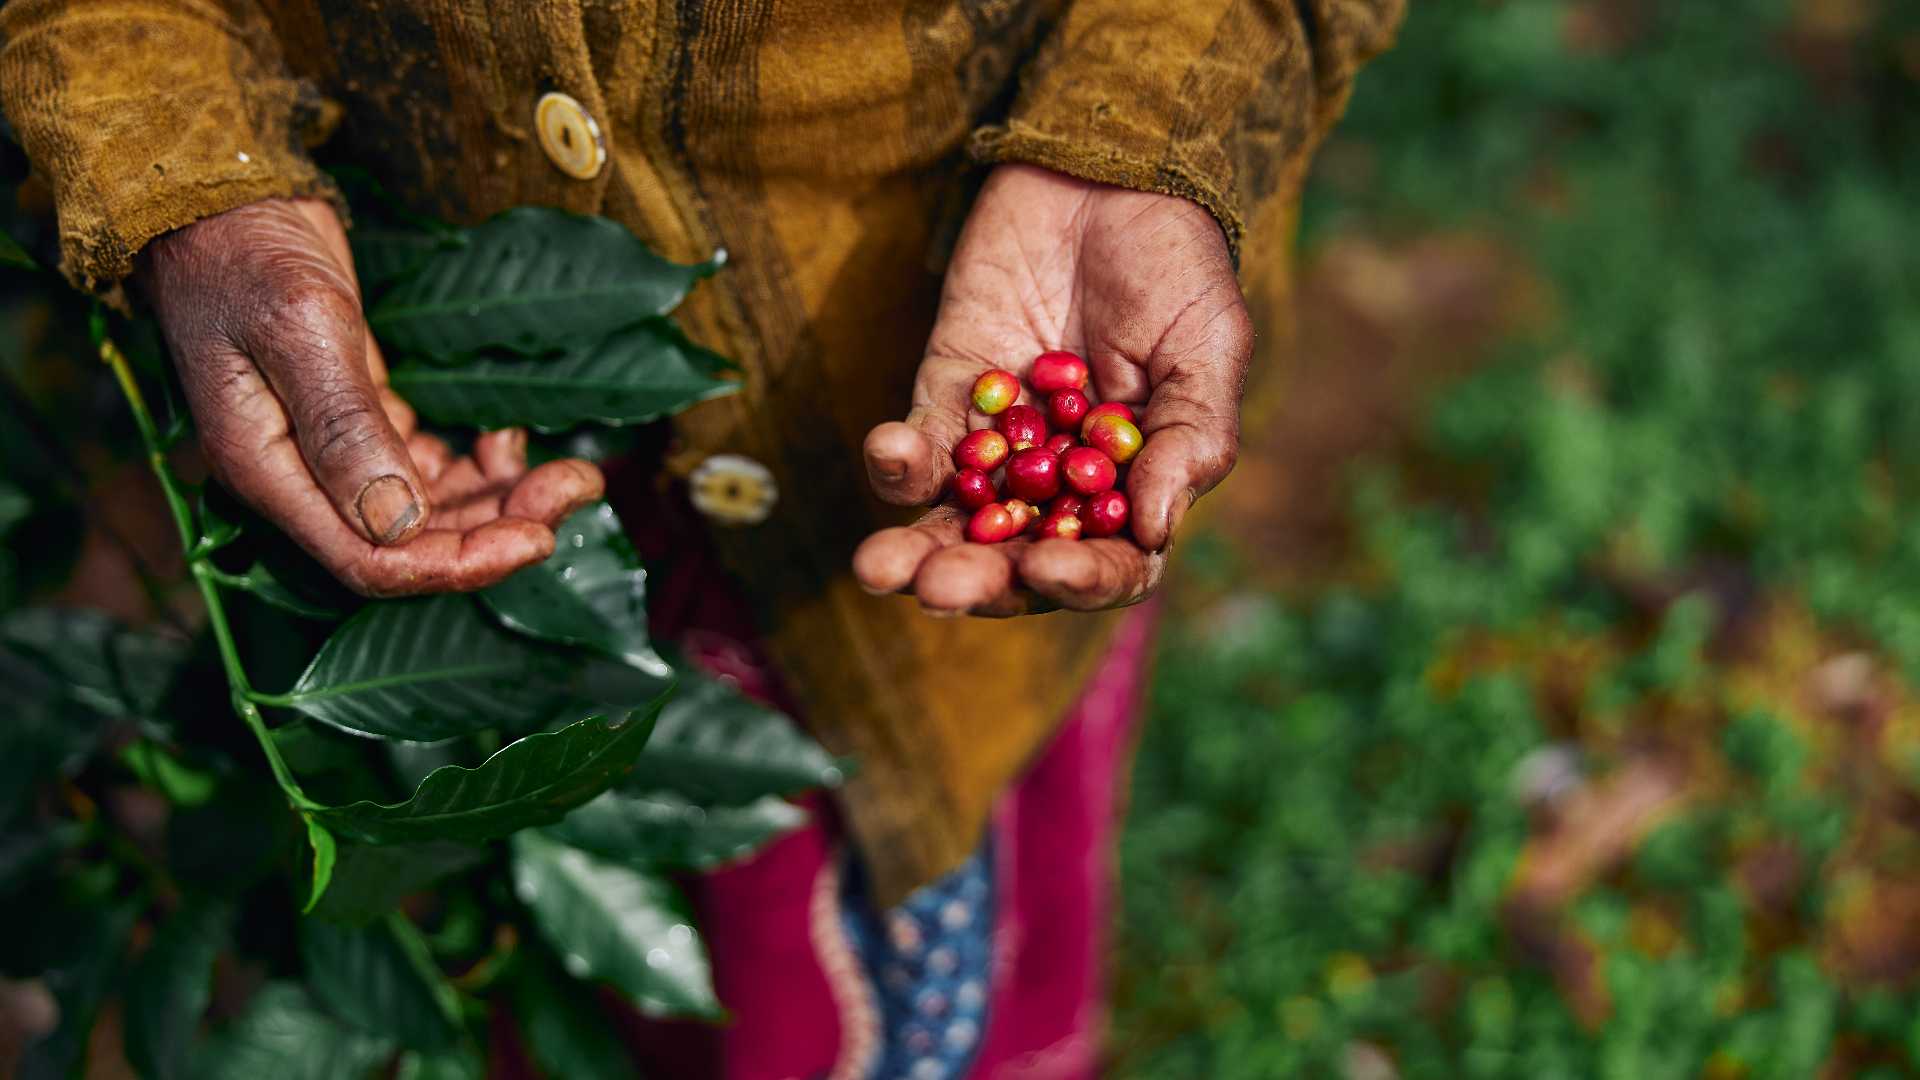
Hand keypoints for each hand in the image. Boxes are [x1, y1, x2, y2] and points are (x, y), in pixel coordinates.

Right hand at [138, 198, 601, 595]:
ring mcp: (335, 453)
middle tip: (577, 488)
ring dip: (502, 500)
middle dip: (500, 528)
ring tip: (573, 474)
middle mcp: (303, 478)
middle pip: (414, 542)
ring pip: (433, 509)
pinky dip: (480, 466)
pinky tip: (510, 438)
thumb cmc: (246, 255)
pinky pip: (431, 470)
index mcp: (271, 474)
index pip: (370, 561)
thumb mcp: (299, 328)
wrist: (224, 201)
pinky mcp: (364, 421)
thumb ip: (344, 425)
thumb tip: (395, 522)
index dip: (457, 564)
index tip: (538, 541)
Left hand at [854, 165, 1250, 615]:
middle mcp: (1062, 487)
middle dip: (975, 582)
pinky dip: (898, 463)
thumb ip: (1189, 441)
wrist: (1109, 174)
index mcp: (1134, 491)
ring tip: (882, 568)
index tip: (1047, 568)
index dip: (1079, 581)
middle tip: (940, 590)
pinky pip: (915, 451)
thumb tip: (1154, 532)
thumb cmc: (1177, 266)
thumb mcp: (1208, 349)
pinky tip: (893, 452)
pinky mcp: (946, 397)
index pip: (1108, 566)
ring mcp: (1000, 449)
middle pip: (1014, 562)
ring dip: (915, 551)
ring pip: (952, 523)